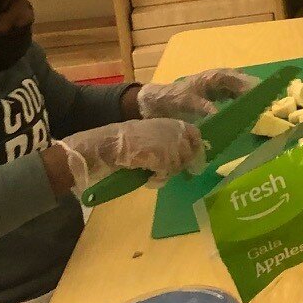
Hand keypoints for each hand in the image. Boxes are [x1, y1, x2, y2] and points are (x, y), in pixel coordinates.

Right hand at [54, 118, 202, 194]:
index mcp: (172, 123)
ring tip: (154, 176)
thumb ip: (168, 140)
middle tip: (166, 171)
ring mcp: (169, 144)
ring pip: (179, 166)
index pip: (195, 134)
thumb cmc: (126, 141)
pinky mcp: (161, 158)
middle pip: (190, 154)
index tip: (190, 161)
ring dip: (167, 174)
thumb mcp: (151, 135)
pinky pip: (167, 174)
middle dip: (180, 165)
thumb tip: (185, 155)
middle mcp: (174, 132)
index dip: (195, 148)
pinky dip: (158, 179)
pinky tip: (149, 179)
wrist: (108, 144)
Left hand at [136, 67, 256, 121]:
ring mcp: (219, 88)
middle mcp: (220, 80)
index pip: (239, 79)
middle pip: (244, 84)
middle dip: (256, 93)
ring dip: (250, 100)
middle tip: (267, 106)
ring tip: (260, 112)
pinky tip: (246, 116)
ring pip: (241, 91)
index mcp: (214, 77)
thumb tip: (220, 115)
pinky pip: (234, 99)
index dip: (252, 86)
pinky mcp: (217, 98)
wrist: (156, 102)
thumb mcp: (186, 102)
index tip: (263, 96)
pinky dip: (241, 105)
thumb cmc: (172, 98)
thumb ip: (204, 107)